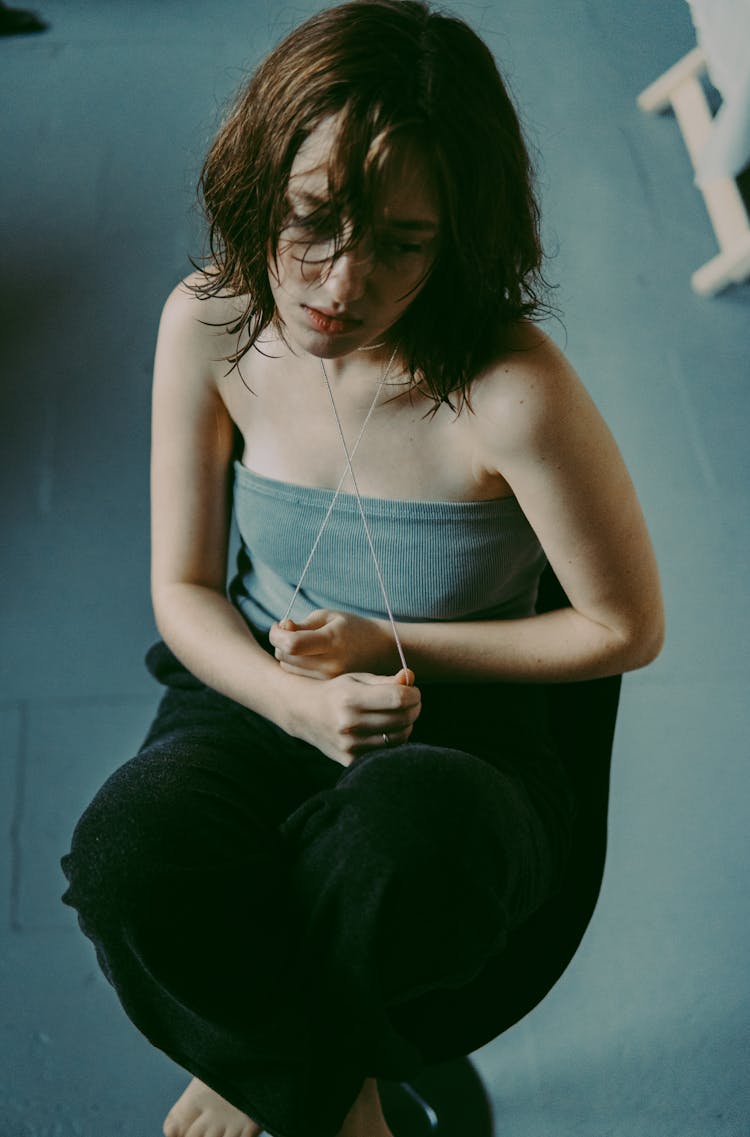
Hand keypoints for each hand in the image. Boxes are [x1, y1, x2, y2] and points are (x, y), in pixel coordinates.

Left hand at [269, 610, 396, 678]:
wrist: (382, 651)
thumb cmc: (352, 628)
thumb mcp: (329, 617)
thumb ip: (302, 624)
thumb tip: (281, 630)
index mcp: (332, 641)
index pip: (291, 644)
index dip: (276, 634)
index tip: (278, 625)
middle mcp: (331, 664)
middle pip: (285, 658)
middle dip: (280, 643)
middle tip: (291, 633)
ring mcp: (330, 680)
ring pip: (288, 670)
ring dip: (287, 657)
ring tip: (302, 647)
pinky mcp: (329, 690)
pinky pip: (299, 679)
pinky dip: (297, 668)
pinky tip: (309, 659)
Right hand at [286, 669, 420, 766]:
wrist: (305, 713)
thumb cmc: (336, 692)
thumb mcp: (357, 679)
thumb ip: (385, 680)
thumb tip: (410, 678)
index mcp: (350, 698)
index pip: (398, 698)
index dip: (413, 694)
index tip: (414, 691)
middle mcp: (348, 723)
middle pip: (402, 718)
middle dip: (414, 708)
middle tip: (412, 702)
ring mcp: (349, 744)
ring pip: (399, 737)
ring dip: (407, 725)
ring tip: (400, 715)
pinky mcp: (350, 759)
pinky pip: (386, 751)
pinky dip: (393, 740)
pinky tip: (388, 729)